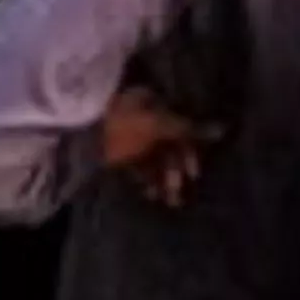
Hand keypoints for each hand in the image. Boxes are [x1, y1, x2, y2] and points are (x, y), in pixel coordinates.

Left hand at [96, 93, 217, 210]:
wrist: (77, 142)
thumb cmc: (121, 127)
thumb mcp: (156, 125)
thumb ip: (188, 128)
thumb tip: (222, 128)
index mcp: (149, 98)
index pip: (180, 122)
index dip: (190, 147)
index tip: (194, 172)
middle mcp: (141, 113)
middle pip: (168, 142)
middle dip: (175, 168)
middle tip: (178, 191)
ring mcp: (128, 134)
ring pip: (155, 157)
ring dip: (164, 177)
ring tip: (168, 200)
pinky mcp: (117, 153)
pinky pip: (140, 167)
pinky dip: (148, 180)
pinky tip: (151, 194)